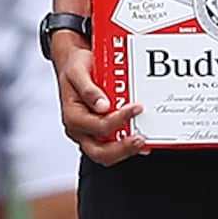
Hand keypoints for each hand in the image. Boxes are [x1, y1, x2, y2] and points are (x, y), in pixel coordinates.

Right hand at [50, 38, 137, 162]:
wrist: (74, 64)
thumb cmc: (74, 69)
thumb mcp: (77, 72)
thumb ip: (88, 89)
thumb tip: (102, 105)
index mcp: (73, 116)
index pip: (98, 127)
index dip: (118, 120)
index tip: (135, 108)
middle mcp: (82, 129)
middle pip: (100, 152)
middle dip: (122, 148)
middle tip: (140, 138)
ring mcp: (91, 133)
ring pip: (108, 154)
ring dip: (127, 149)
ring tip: (143, 139)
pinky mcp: (102, 132)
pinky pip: (115, 145)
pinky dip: (129, 144)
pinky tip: (143, 138)